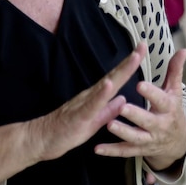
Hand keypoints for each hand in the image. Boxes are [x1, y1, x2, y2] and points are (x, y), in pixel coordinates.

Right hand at [27, 42, 144, 161]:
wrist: (42, 139)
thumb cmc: (68, 130)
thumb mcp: (95, 121)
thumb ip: (109, 110)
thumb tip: (123, 98)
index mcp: (97, 97)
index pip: (117, 78)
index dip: (130, 65)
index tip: (142, 49)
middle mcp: (92, 95)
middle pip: (114, 75)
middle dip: (130, 61)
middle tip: (143, 45)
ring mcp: (85, 103)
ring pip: (105, 85)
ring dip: (120, 71)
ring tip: (133, 59)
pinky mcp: (79, 115)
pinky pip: (92, 103)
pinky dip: (101, 93)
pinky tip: (109, 84)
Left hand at [95, 48, 185, 171]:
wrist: (178, 141)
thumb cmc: (172, 109)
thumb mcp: (175, 91)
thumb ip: (175, 71)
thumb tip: (183, 50)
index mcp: (168, 108)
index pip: (161, 100)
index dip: (151, 93)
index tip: (139, 84)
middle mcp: (160, 125)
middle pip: (148, 121)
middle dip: (136, 115)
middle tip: (122, 106)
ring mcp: (149, 139)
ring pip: (135, 138)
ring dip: (123, 132)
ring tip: (109, 124)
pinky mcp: (139, 150)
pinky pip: (124, 151)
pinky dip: (111, 151)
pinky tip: (97, 148)